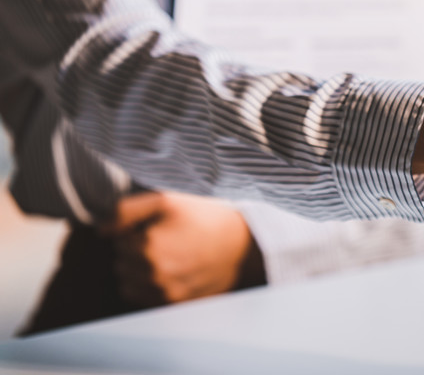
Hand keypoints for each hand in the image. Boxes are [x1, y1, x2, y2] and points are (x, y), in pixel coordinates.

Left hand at [110, 191, 263, 305]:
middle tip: (165, 240)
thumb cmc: (203, 218)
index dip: (135, 231)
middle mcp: (152, 274)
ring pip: (128, 283)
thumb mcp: (166, 201)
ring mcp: (163, 293)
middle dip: (135, 252)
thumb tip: (99, 230)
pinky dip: (150, 287)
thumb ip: (125, 210)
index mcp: (145, 247)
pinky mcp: (173, 305)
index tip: (157, 227)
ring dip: (139, 271)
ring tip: (167, 256)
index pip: (118, 241)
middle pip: (121, 263)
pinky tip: (171, 272)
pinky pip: (143, 299)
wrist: (241, 245)